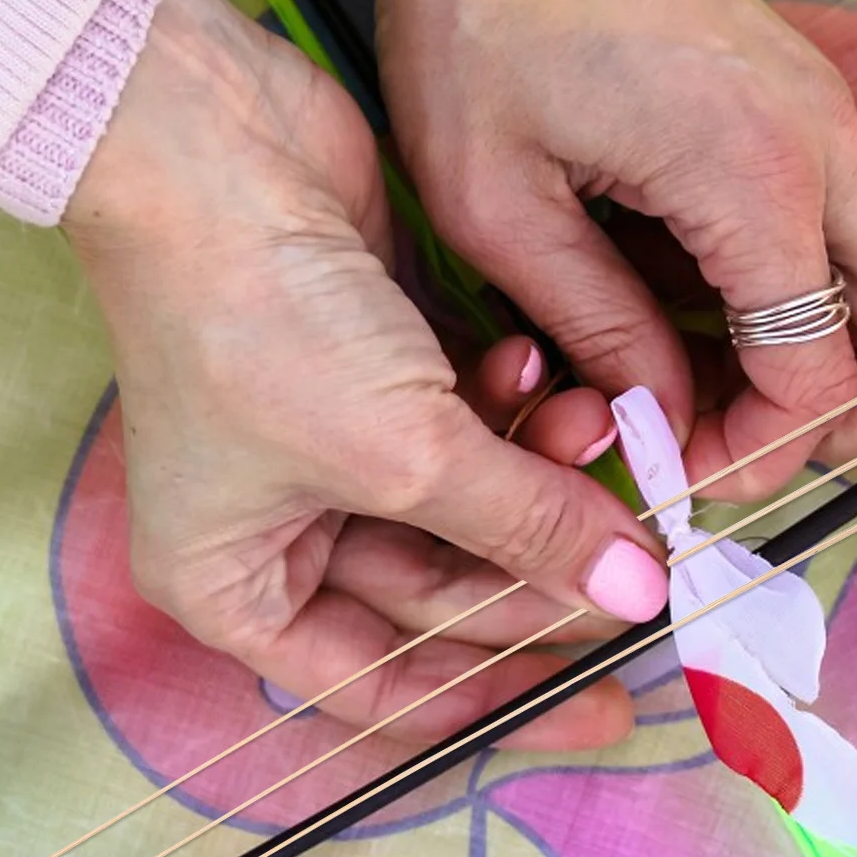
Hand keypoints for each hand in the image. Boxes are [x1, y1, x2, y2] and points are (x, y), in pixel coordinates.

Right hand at [62, 0, 666, 747]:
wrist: (212, 147)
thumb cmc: (262, 326)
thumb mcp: (399, 453)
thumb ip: (524, 529)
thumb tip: (638, 598)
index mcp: (234, 585)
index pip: (380, 688)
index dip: (498, 704)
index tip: (610, 709)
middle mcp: (277, 525)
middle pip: (437, 592)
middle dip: (538, 562)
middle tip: (645, 548)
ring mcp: (327, 440)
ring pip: (465, 499)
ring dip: (537, 468)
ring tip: (596, 421)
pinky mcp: (374, 365)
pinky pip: (465, 421)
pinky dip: (510, 404)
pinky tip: (538, 363)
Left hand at [362, 0, 856, 499]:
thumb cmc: (470, 19)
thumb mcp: (497, 204)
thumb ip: (596, 325)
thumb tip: (664, 411)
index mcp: (754, 175)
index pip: (823, 375)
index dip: (760, 454)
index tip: (676, 473)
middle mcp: (823, 141)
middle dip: (851, 420)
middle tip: (732, 450)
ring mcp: (820, 108)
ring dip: (835, 360)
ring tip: (709, 394)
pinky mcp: (792, 92)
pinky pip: (848, 225)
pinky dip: (807, 296)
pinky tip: (695, 314)